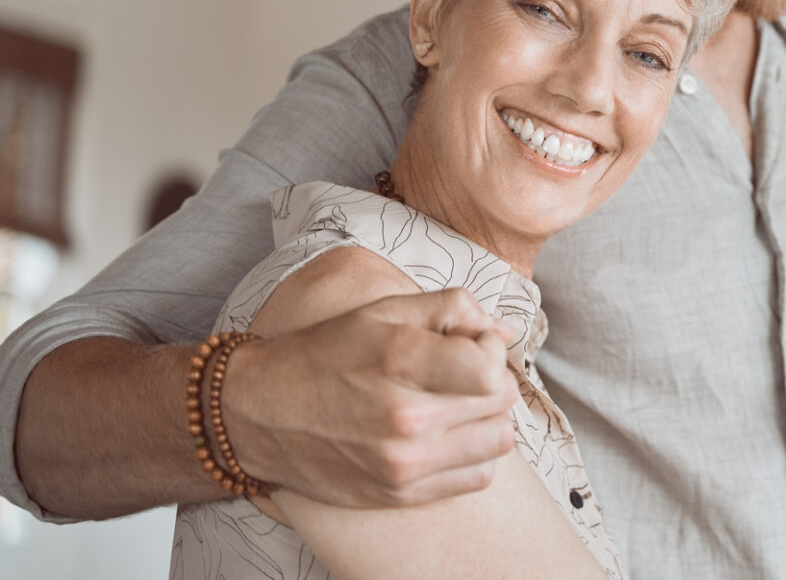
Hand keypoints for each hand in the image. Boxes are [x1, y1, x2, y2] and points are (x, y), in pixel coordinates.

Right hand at [221, 286, 519, 508]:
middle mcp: (405, 417)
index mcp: (400, 360)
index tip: (468, 345)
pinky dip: (475, 454)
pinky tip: (447, 435)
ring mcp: (403, 462)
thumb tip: (507, 330)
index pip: (492, 367)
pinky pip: (477, 477)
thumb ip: (452, 310)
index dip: (489, 350)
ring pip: (499, 441)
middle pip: (501, 402)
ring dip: (489, 418)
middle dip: (492, 380)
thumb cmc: (326, 352)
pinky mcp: (400, 493)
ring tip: (458, 404)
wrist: (260, 412)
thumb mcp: (383, 311)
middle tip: (462, 372)